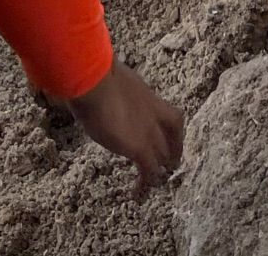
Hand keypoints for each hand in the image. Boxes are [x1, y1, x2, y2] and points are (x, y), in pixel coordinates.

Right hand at [71, 62, 183, 194]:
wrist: (95, 82)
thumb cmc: (95, 75)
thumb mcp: (112, 82)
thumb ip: (115, 92)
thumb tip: (101, 93)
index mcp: (148, 96)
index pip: (171, 117)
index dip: (173, 133)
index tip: (170, 141)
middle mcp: (154, 113)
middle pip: (171, 138)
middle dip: (169, 152)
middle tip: (166, 164)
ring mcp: (149, 130)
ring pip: (163, 155)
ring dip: (158, 168)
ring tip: (153, 181)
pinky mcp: (140, 147)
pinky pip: (148, 170)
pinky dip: (145, 182)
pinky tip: (137, 192)